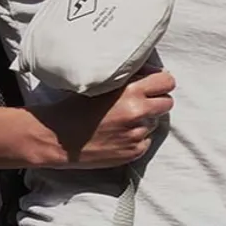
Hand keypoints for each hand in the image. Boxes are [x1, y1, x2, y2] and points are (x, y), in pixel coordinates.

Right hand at [32, 69, 174, 168]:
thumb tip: (149, 72)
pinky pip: (146, 140)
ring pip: (156, 122)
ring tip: (122, 120)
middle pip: (167, 103)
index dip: (160, 82)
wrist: (57, 139)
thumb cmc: (74, 107)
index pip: (167, 81)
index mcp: (130, 92)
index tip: (152, 84)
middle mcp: (137, 113)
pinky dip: (137, 137)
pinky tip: (118, 134)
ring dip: (145, 120)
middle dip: (156, 100)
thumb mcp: (101, 84)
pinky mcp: (133, 152)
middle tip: (141, 101)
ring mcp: (136, 135)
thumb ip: (128, 79)